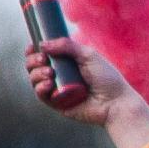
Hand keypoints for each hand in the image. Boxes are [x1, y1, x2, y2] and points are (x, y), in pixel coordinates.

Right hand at [29, 36, 148, 147]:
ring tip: (49, 73)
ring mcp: (57, 89)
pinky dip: (40, 88)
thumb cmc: (107, 78)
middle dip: (33, 60)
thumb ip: (66, 46)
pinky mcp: (57, 104)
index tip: (32, 46)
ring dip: (36, 73)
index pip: (44, 54)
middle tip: (43, 59)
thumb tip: (42, 44)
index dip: (34, 50)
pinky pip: (41, 95)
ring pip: (35, 79)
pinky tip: (48, 84)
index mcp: (67, 62)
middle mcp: (60, 74)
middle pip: (35, 66)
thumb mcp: (88, 55)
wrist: (115, 102)